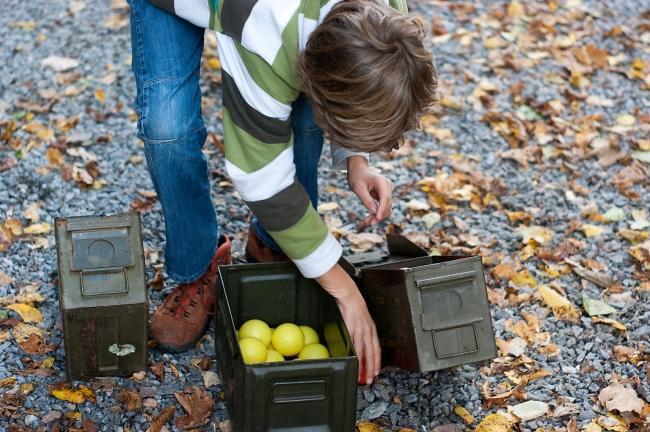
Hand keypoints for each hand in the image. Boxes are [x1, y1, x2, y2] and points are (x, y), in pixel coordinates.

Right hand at [316, 263, 380, 383]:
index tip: (376, 371)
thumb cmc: (351, 303)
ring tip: (364, 376)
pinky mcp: (353, 327)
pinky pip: (356, 344)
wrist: (347, 292)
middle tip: (371, 379)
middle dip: (373, 367)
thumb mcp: (357, 318)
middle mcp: (368, 329)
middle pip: (373, 352)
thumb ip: (357, 330)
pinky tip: (355, 362)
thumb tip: (354, 342)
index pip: (376, 347)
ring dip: (365, 365)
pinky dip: (356, 355)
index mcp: (370, 327)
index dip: (376, 360)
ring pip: (366, 351)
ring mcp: (361, 329)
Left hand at [346, 156, 392, 229]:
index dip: (382, 209)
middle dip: (378, 216)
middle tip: (366, 224)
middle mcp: (388, 187)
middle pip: (387, 205)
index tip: (377, 218)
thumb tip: (374, 212)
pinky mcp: (384, 197)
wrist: (358, 171)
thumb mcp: (358, 188)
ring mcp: (387, 192)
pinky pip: (382, 208)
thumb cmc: (357, 177)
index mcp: (383, 182)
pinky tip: (368, 220)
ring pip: (386, 209)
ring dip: (377, 217)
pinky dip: (376, 214)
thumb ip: (366, 199)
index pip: (385, 198)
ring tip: (365, 223)